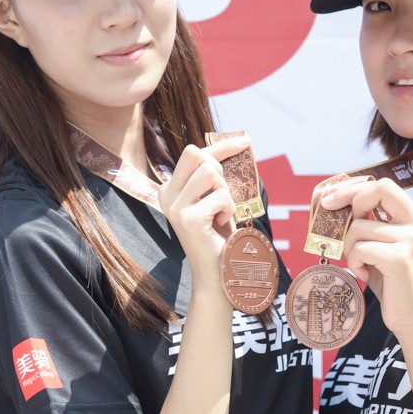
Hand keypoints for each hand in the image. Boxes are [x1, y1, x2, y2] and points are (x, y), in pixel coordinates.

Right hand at [157, 136, 248, 285]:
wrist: (216, 272)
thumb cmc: (218, 235)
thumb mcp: (214, 198)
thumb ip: (215, 174)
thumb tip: (240, 141)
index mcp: (170, 188)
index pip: (194, 153)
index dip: (221, 147)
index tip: (245, 141)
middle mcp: (166, 195)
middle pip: (198, 156)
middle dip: (219, 171)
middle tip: (221, 198)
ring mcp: (175, 207)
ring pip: (210, 174)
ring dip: (225, 193)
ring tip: (220, 213)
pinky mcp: (189, 219)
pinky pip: (222, 196)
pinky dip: (229, 210)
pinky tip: (220, 225)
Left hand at [321, 177, 412, 334]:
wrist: (412, 315)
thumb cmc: (391, 279)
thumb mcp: (381, 244)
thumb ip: (369, 222)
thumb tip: (335, 202)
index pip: (383, 185)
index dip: (354, 189)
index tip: (332, 200)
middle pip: (377, 190)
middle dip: (349, 201)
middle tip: (337, 223)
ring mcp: (411, 239)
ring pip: (359, 227)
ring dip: (349, 248)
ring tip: (360, 264)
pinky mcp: (400, 258)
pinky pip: (360, 249)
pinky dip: (355, 263)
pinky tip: (365, 275)